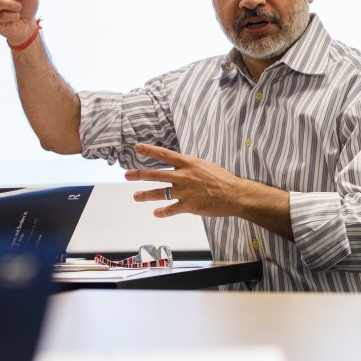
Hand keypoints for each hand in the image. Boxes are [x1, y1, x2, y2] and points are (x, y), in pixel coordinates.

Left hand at [126, 143, 240, 217]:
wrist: (234, 194)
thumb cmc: (222, 179)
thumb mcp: (205, 165)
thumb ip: (190, 166)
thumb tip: (179, 164)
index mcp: (188, 163)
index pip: (164, 154)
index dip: (149, 150)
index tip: (137, 147)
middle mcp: (183, 176)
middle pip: (155, 174)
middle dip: (139, 174)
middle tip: (127, 174)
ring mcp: (184, 191)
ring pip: (159, 193)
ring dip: (145, 195)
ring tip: (135, 196)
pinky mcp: (188, 206)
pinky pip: (170, 209)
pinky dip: (162, 212)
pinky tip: (156, 212)